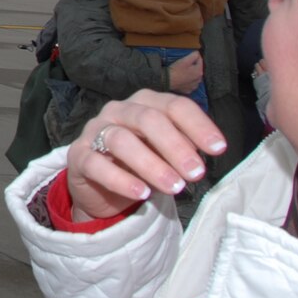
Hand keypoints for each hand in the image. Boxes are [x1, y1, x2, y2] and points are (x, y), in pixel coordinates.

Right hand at [65, 91, 226, 220]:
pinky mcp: (78, 155)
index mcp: (145, 103)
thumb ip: (184, 147)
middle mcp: (119, 110)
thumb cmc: (139, 163)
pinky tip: (141, 193)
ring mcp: (95, 130)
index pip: (174, 105)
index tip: (218, 148)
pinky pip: (97, 165)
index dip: (198, 125)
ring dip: (152, 165)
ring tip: (174, 187)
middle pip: (148, 119)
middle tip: (196, 173)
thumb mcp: (165, 153)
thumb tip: (207, 152)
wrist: (99, 185)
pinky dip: (121, 180)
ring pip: (122, 140)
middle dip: (176, 147)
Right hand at [166, 51, 203, 93]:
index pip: (200, 60)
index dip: (195, 56)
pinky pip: (190, 84)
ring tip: (183, 71)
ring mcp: (193, 86)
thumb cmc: (176, 70)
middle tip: (185, 63)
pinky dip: (187, 81)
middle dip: (193, 66)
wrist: (167, 80)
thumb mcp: (185, 60)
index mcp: (199, 71)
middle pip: (198, 69)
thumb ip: (194, 55)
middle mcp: (198, 80)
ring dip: (191, 74)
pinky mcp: (188, 90)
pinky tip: (182, 79)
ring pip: (194, 77)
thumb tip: (198, 53)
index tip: (189, 55)